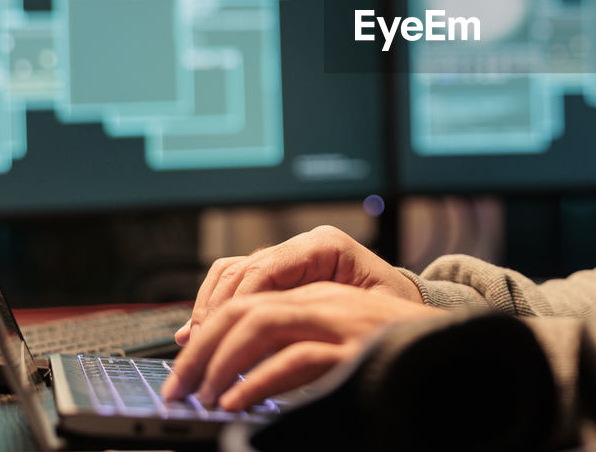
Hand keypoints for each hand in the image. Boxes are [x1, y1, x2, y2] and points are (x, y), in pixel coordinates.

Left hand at [160, 281, 444, 409]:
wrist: (458, 353)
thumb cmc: (401, 355)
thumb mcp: (344, 346)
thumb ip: (302, 350)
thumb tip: (247, 382)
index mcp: (322, 296)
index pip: (249, 299)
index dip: (209, 329)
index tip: (185, 366)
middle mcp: (328, 301)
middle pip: (245, 308)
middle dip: (202, 347)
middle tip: (178, 386)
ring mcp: (343, 322)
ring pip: (263, 324)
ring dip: (221, 362)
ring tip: (200, 395)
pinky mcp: (357, 350)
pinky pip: (295, 359)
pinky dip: (259, 381)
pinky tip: (238, 402)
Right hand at [175, 225, 420, 345]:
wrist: (402, 310)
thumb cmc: (391, 315)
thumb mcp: (365, 318)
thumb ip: (321, 322)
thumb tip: (274, 349)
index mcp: (324, 246)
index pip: (266, 268)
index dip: (238, 304)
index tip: (220, 337)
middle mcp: (301, 246)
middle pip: (242, 270)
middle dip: (215, 311)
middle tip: (197, 348)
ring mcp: (286, 257)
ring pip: (231, 273)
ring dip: (208, 309)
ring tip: (193, 344)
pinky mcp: (276, 274)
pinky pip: (234, 282)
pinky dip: (213, 305)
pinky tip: (197, 332)